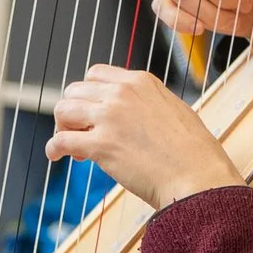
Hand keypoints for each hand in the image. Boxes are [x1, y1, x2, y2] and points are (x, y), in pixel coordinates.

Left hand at [45, 64, 242, 210]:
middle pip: (74, 90)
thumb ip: (146, 104)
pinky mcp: (101, 145)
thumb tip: (128, 113)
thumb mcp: (173, 110)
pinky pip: (61, 140)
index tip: (92, 113)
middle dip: (72, 111)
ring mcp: (110, 117)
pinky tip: (56, 157)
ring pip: (63, 111)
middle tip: (80, 133)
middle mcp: (122, 94)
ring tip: (72, 146)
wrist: (198, 178)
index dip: (88, 94)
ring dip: (62, 127)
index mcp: (140, 82)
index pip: (95, 75)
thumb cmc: (193, 153)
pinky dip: (53, 148)